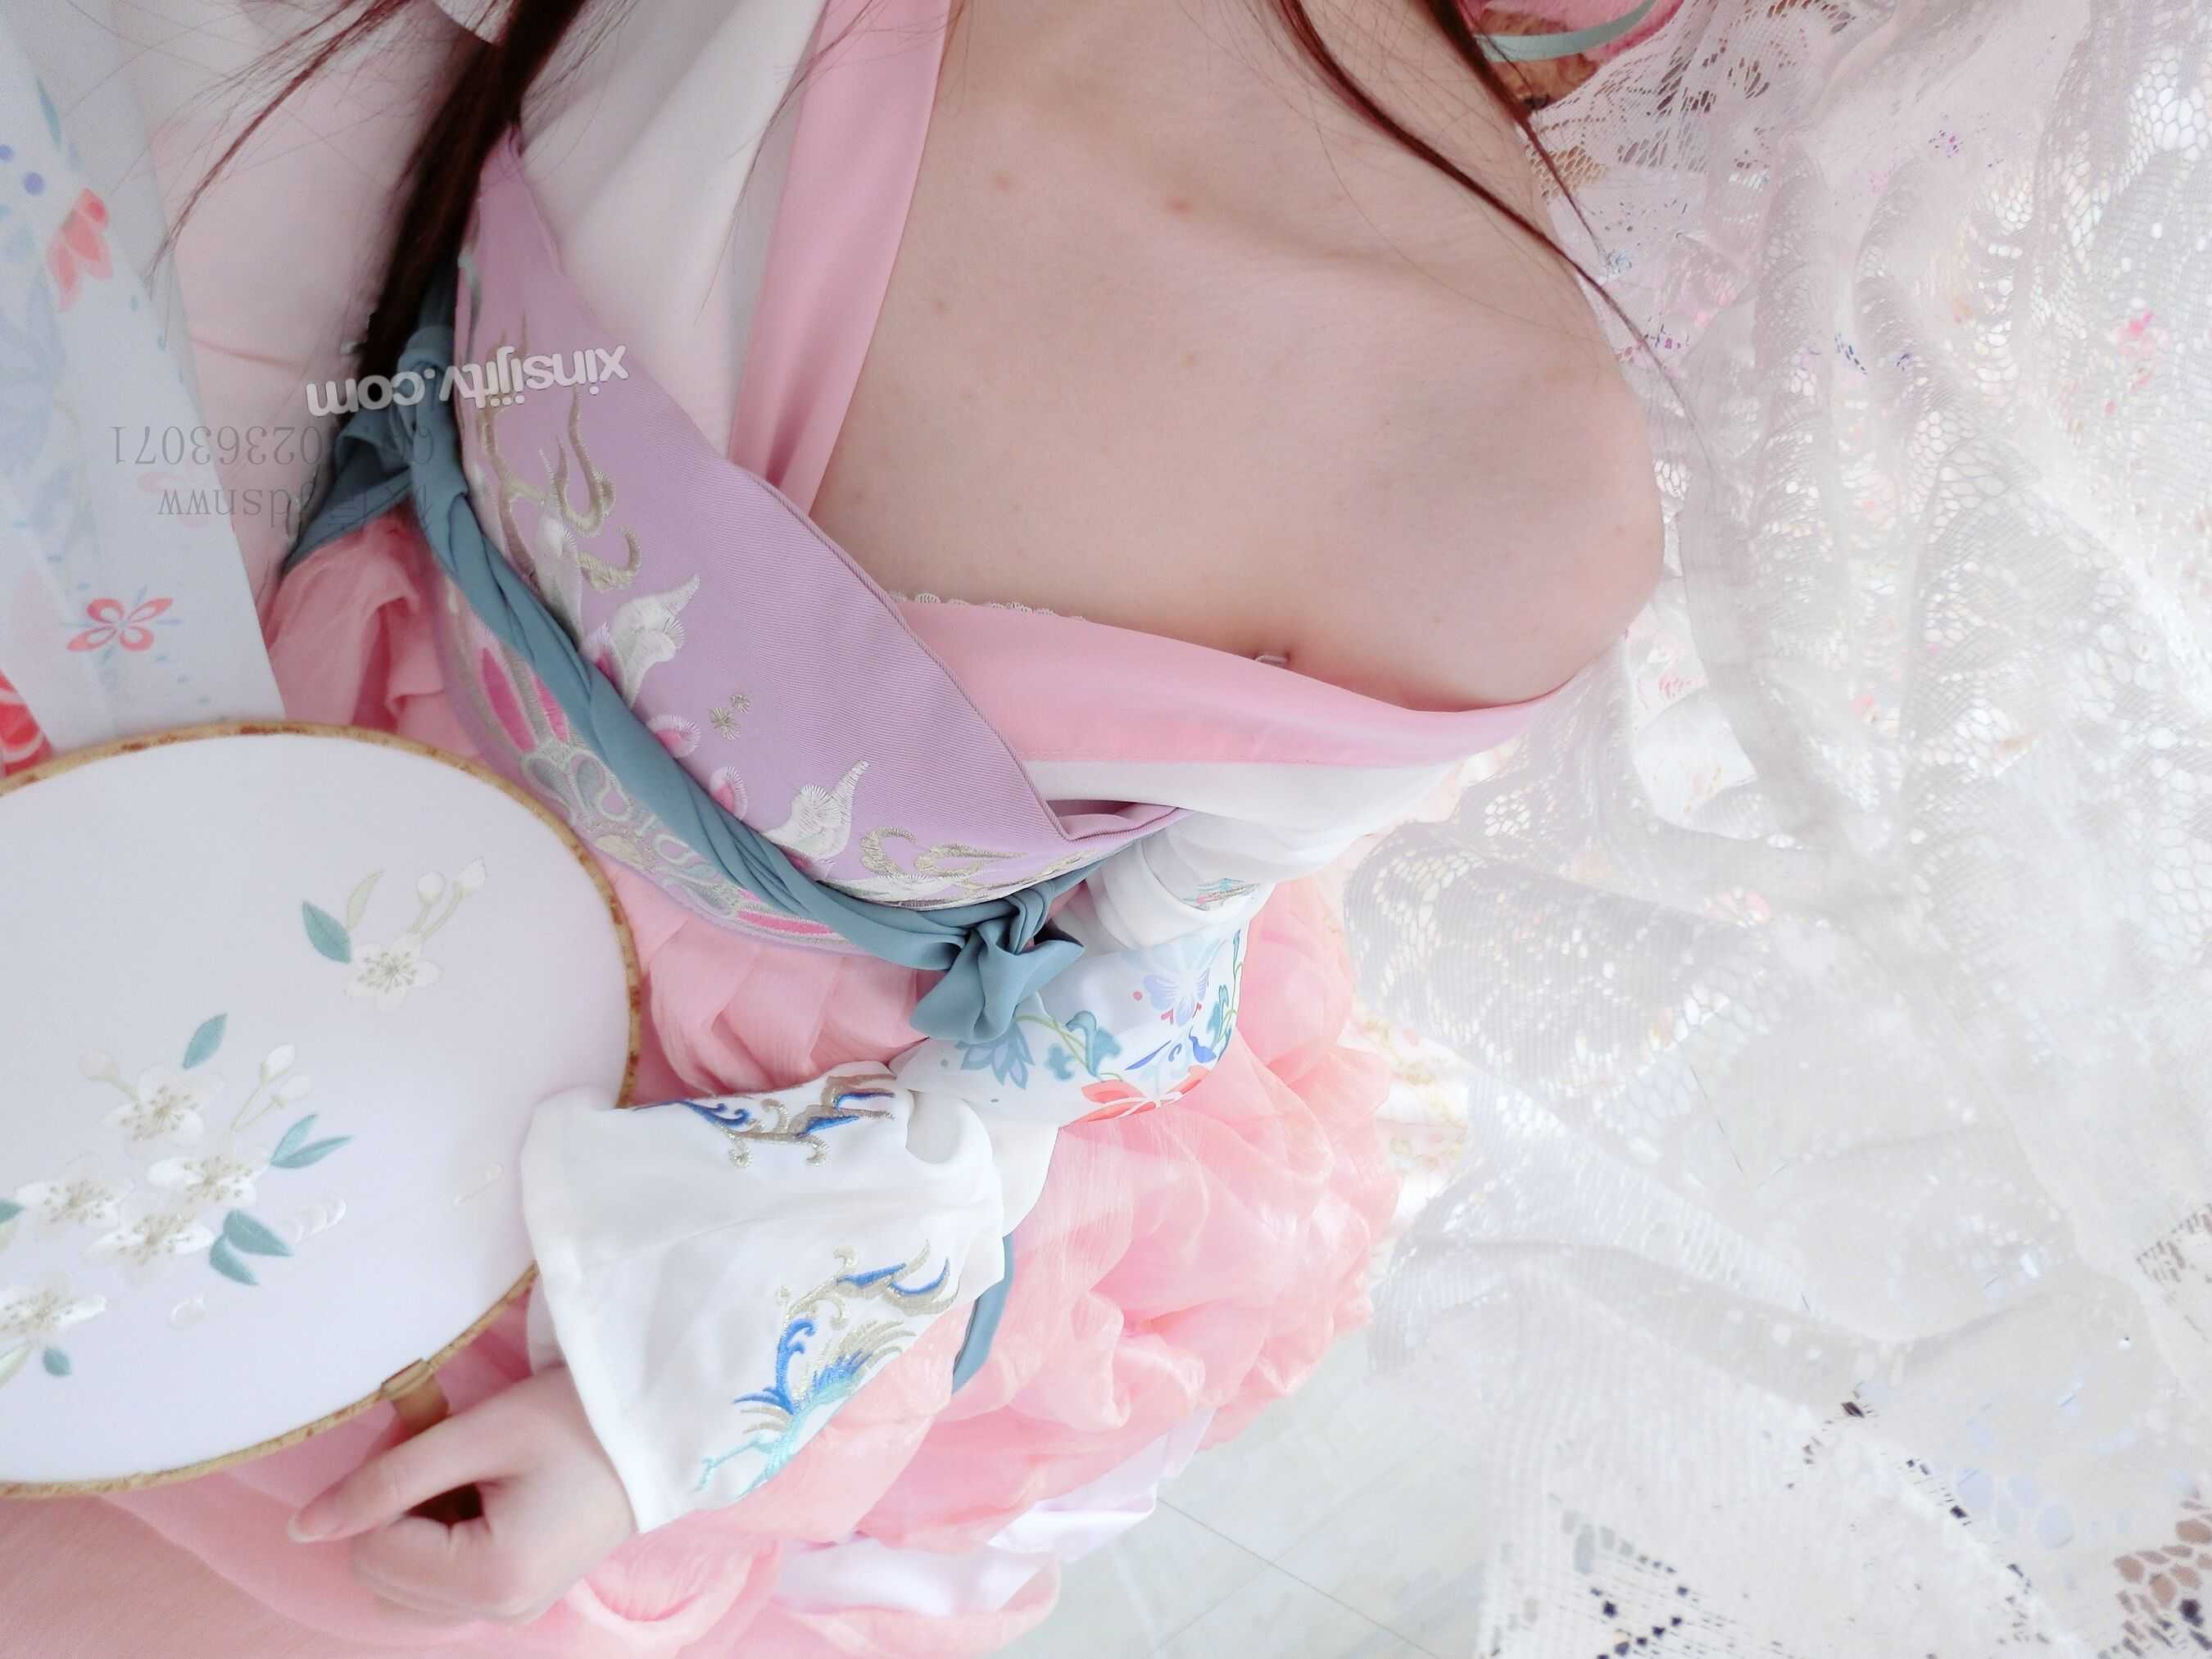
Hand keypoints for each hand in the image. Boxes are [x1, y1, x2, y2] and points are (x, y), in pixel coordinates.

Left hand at [288, 1367, 637, 1625]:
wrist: (660, 1427)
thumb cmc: (575, 1419)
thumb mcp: (478, 1434)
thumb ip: (386, 1480)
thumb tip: (302, 1528)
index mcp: (490, 1580)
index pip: (372, 1550)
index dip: (382, 1487)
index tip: (426, 1435)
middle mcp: (498, 1614)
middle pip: (381, 1579)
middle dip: (392, 1514)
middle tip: (443, 1451)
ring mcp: (510, 1614)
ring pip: (404, 1593)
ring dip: (412, 1534)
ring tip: (465, 1479)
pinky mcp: (518, 1601)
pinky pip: (441, 1592)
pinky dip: (439, 1548)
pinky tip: (480, 1501)